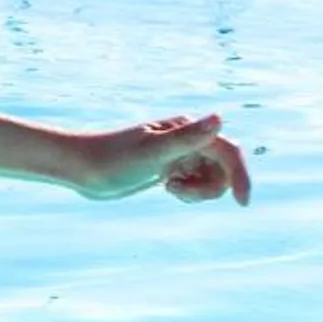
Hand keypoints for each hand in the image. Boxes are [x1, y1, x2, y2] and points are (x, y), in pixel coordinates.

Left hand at [78, 113, 251, 205]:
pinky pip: (195, 183)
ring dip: (198, 192)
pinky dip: (188, 192)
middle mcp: (187, 139)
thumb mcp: (151, 151)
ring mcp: (178, 154)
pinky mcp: (169, 168)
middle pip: (223, 169)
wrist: (80, 167)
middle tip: (176, 190)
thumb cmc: (111, 158)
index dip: (241, 176)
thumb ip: (186, 138)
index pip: (229, 152)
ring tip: (170, 189)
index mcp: (187, 129)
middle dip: (210, 187)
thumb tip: (220, 117)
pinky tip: (167, 188)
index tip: (242, 204)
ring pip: (210, 178)